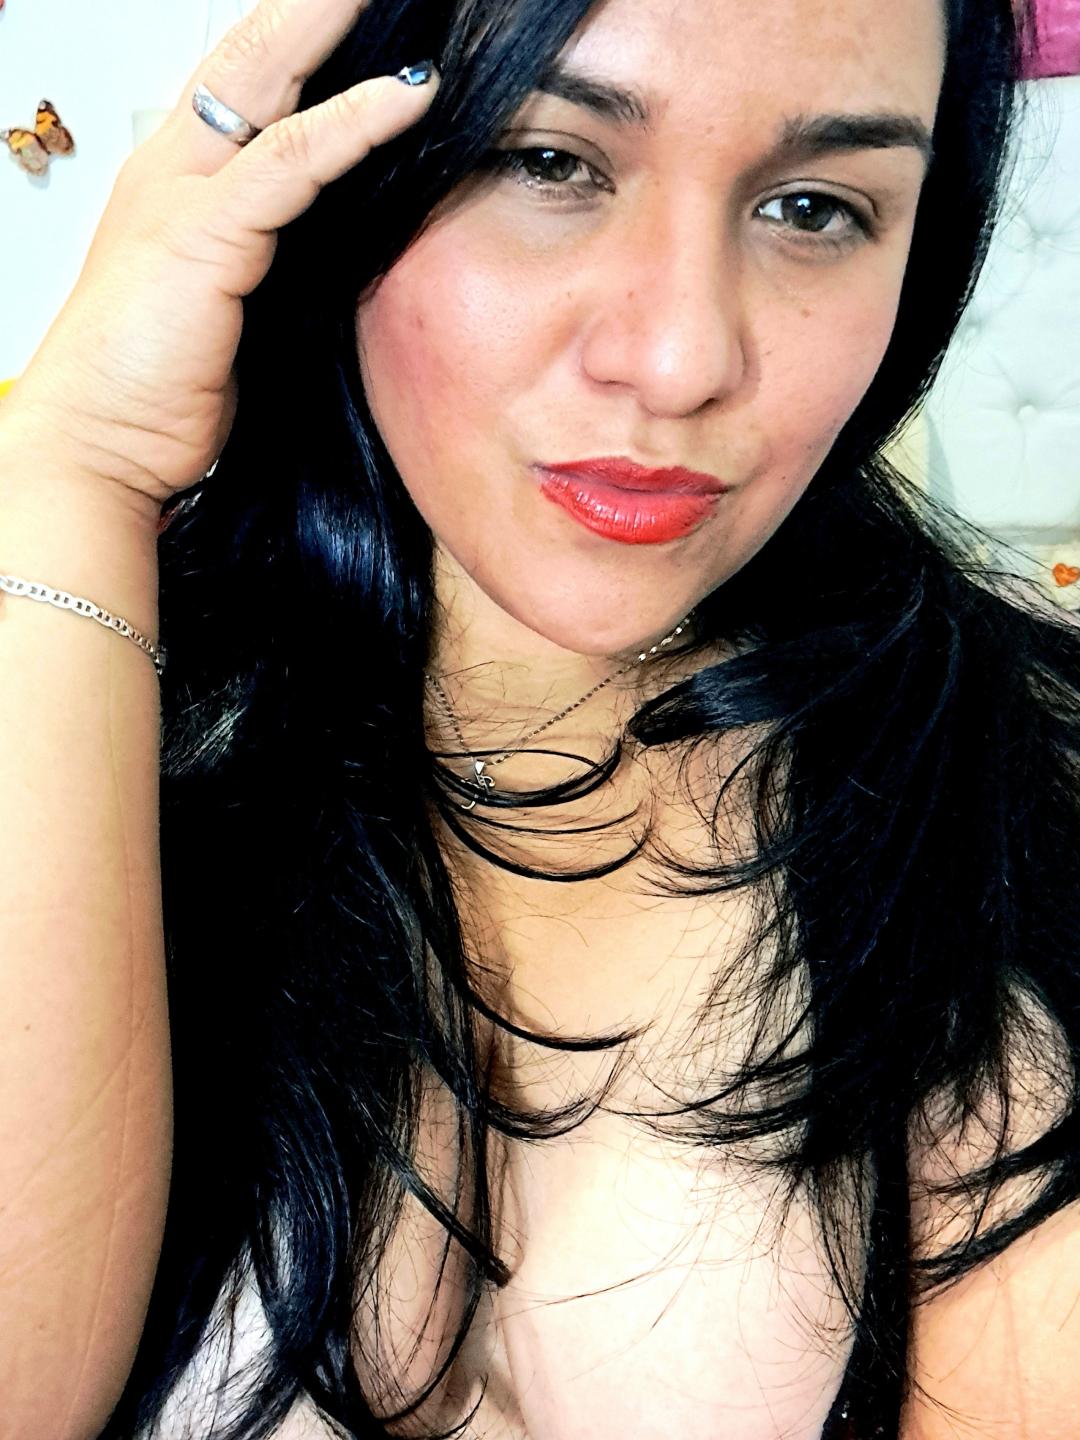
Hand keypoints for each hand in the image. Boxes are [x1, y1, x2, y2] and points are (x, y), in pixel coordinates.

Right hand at [1, 0, 437, 508]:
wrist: (100, 445)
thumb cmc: (156, 392)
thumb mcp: (230, 313)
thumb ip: (272, 267)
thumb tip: (339, 262)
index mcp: (178, 188)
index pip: (244, 89)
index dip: (297, 43)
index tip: (358, 18)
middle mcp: (173, 173)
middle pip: (249, 58)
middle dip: (310, 9)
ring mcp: (184, 197)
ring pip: (268, 81)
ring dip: (332, 26)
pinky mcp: (204, 236)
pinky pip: (293, 159)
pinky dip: (356, 122)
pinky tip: (411, 93)